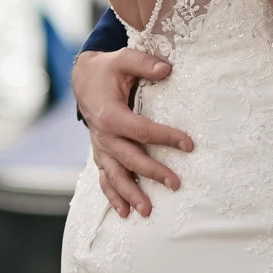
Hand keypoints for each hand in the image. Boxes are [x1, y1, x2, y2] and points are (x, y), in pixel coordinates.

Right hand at [73, 48, 192, 217]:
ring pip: (115, 175)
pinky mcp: (101, 154)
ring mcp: (101, 148)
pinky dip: (113, 197)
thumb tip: (167, 69)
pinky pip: (105, 179)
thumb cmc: (107, 71)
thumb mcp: (123, 60)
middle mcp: (103, 136)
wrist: (83, 81)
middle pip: (130, 158)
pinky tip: (125, 213)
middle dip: (152, 172)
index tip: (189, 144)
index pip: (141, 130)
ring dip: (130, 194)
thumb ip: (144, 63)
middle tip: (175, 184)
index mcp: (110, 115)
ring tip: (147, 211)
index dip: (166, 137)